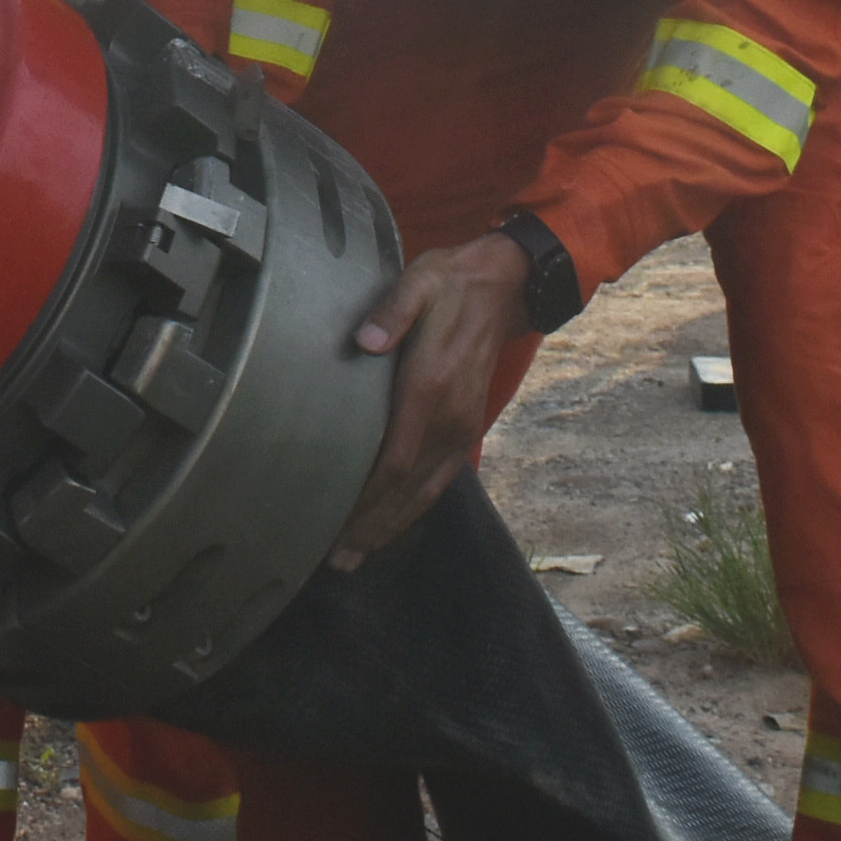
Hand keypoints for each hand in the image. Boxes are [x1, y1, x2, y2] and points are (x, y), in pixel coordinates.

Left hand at [331, 236, 528, 568]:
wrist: (505, 286)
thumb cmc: (451, 283)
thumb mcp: (420, 281)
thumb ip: (392, 311)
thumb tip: (367, 341)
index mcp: (430, 387)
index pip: (395, 460)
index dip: (365, 499)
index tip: (335, 523)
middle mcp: (449, 418)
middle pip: (407, 489)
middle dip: (370, 527)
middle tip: (336, 560)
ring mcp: (463, 427)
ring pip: (425, 492)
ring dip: (390, 526)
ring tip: (356, 556)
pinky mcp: (468, 427)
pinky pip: (441, 480)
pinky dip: (415, 508)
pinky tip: (393, 523)